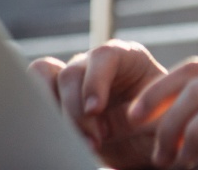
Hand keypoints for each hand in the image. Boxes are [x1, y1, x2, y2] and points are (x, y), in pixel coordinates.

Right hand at [28, 39, 167, 168]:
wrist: (145, 142)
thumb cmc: (159, 125)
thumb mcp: (163, 120)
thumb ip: (152, 116)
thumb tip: (136, 118)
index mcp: (126, 57)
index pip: (104, 56)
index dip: (95, 81)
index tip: (95, 110)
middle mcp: (95, 64)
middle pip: (71, 73)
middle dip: (77, 112)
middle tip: (95, 141)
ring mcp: (74, 80)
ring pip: (43, 77)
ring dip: (53, 111)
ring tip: (75, 141)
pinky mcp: (57, 99)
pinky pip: (34, 94)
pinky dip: (40, 116)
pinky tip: (60, 139)